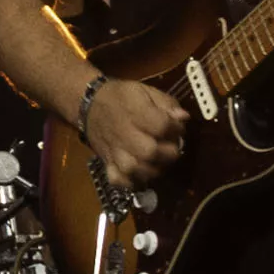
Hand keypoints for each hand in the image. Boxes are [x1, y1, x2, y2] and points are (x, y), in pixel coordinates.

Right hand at [78, 75, 189, 190]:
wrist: (90, 104)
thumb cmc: (122, 97)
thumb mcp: (146, 91)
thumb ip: (167, 104)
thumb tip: (183, 118)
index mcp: (135, 112)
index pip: (162, 126)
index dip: (176, 129)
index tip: (178, 127)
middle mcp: (124, 134)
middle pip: (150, 152)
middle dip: (168, 153)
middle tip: (170, 147)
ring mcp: (114, 150)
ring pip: (135, 169)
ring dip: (152, 168)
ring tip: (158, 161)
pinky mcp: (107, 162)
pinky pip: (117, 179)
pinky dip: (130, 182)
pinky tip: (139, 175)